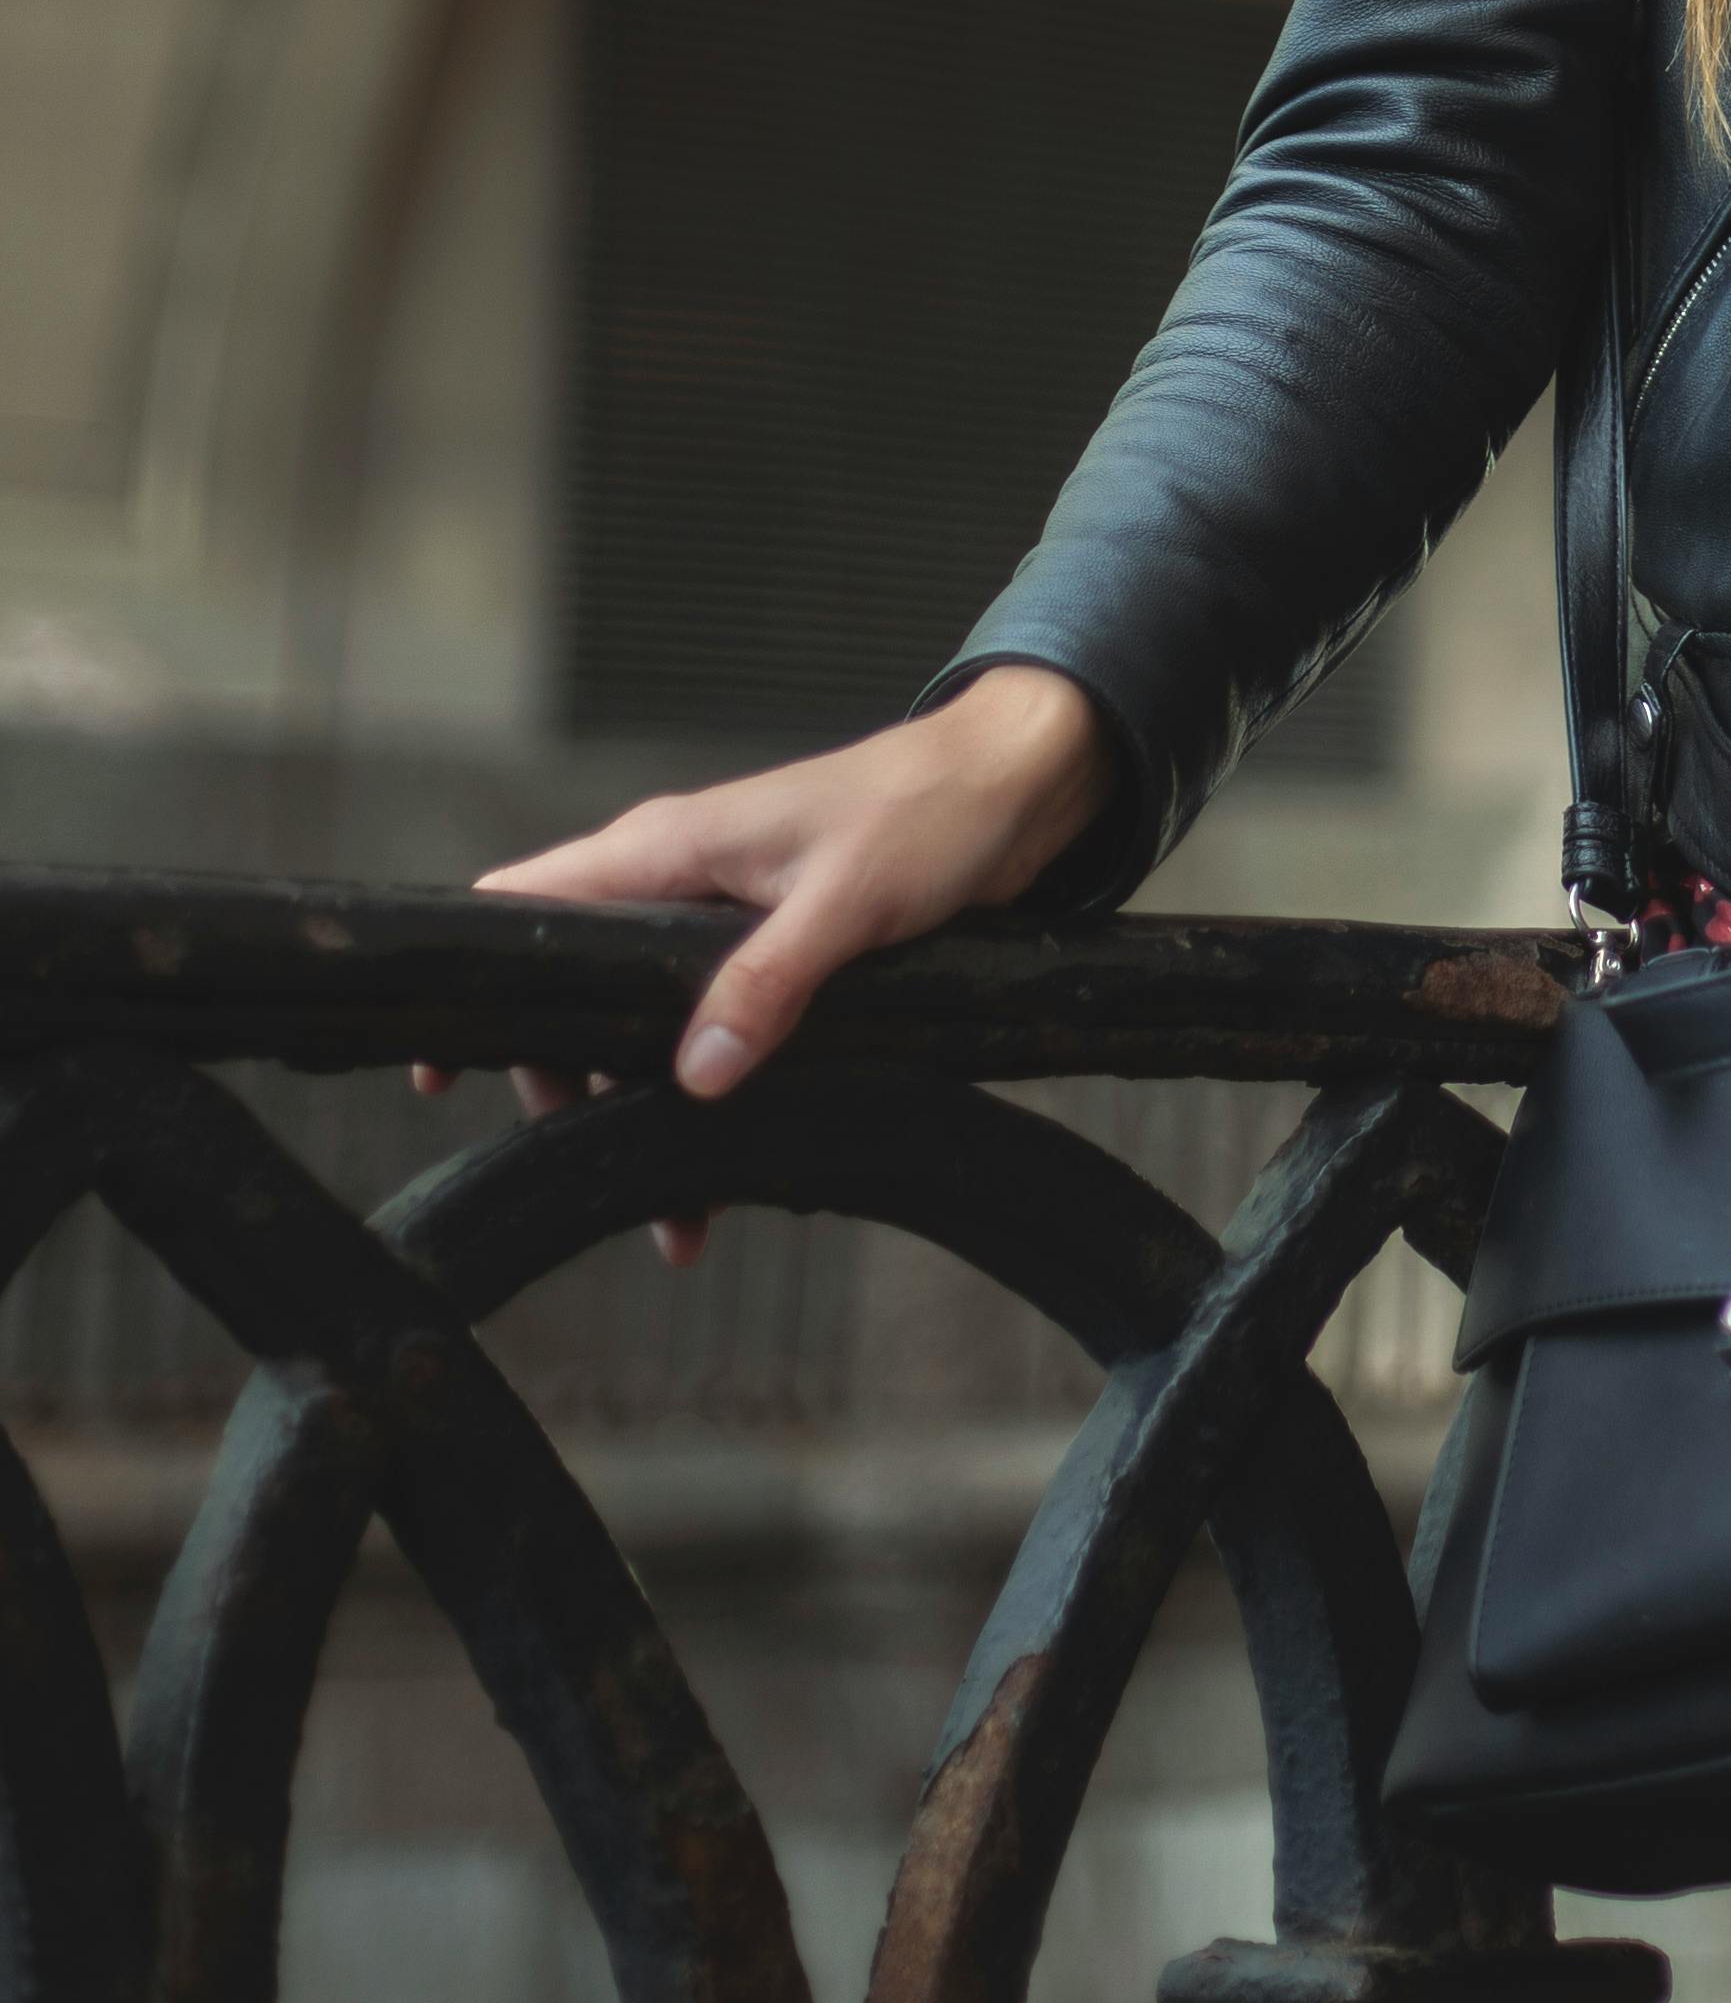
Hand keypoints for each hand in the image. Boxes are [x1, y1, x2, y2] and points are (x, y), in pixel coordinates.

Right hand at [413, 665, 1111, 1260]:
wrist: (1016, 786)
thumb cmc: (927, 814)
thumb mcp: (845, 902)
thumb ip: (765, 982)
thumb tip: (693, 1076)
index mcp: (667, 848)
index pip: (526, 901)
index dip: (477, 974)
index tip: (442, 1068)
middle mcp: (678, 880)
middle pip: (578, 994)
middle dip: (576, 1090)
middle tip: (602, 1172)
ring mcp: (722, 917)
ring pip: (647, 1027)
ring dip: (651, 1112)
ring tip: (682, 1216)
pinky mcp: (773, 950)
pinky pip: (710, 1029)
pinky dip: (709, 1096)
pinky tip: (732, 1172)